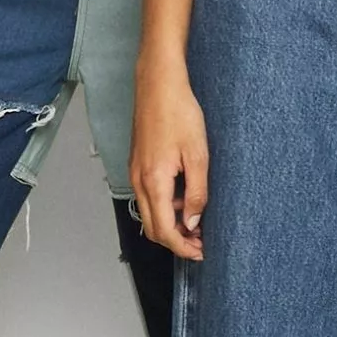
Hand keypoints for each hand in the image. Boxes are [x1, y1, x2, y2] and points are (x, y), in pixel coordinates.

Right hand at [131, 57, 209, 258]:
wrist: (158, 84)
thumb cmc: (179, 112)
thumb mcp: (198, 155)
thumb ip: (197, 193)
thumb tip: (194, 221)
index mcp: (154, 181)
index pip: (164, 230)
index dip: (182, 247)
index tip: (201, 252)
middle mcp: (139, 181)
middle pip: (152, 228)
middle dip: (175, 241)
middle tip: (200, 243)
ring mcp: (135, 173)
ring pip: (149, 213)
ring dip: (170, 224)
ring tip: (197, 220)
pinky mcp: (137, 164)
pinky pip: (148, 196)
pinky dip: (165, 207)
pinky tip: (184, 198)